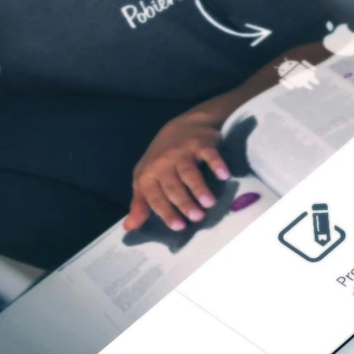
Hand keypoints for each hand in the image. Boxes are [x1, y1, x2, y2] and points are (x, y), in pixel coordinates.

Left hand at [123, 111, 231, 232]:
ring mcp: (182, 152)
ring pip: (189, 173)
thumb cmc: (162, 159)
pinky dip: (216, 164)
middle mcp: (163, 163)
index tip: (179, 227)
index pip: (155, 197)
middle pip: (173, 187)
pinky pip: (208, 154)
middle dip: (184, 203)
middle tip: (197, 218)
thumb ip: (140, 204)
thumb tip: (129, 227)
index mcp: (148, 175)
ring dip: (199, 188)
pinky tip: (223, 175)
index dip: (166, 212)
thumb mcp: (145, 179)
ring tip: (210, 203)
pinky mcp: (200, 143)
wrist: (183, 126)